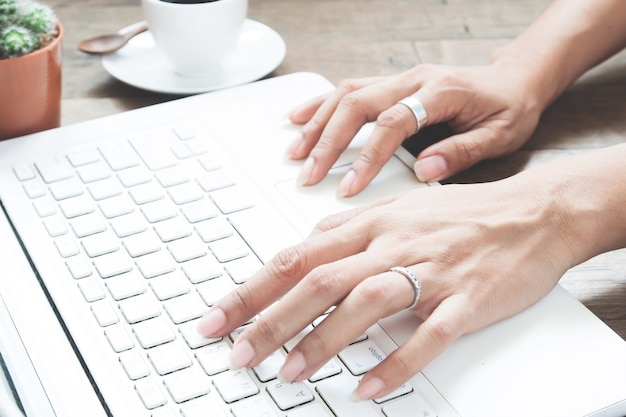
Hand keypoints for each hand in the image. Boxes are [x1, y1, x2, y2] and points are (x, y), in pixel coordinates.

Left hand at [197, 172, 573, 399]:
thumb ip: (348, 227)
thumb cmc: (459, 214)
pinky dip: (395, 364)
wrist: (530, 213)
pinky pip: (427, 336)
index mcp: (369, 223)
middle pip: (319, 280)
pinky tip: (367, 389)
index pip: (296, 256)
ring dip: (323, 340)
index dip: (251, 289)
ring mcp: (430, 271)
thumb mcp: (396, 207)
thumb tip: (305, 242)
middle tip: (238, 354)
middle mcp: (392, 244)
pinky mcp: (465, 300)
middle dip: (271, 319)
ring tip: (290, 372)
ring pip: (365, 303)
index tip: (217, 318)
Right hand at [285, 63, 542, 195]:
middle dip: (328, 141)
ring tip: (296, 151)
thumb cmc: (510, 107)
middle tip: (309, 173)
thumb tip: (424, 172)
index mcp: (441, 92)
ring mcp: (401, 79)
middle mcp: (415, 80)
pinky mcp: (393, 83)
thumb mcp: (500, 135)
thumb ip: (461, 152)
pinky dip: (321, 104)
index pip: (393, 123)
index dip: (367, 156)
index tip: (349, 187)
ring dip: (317, 122)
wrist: (517, 79)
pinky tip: (300, 118)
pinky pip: (350, 89)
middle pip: (358, 104)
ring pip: (347, 94)